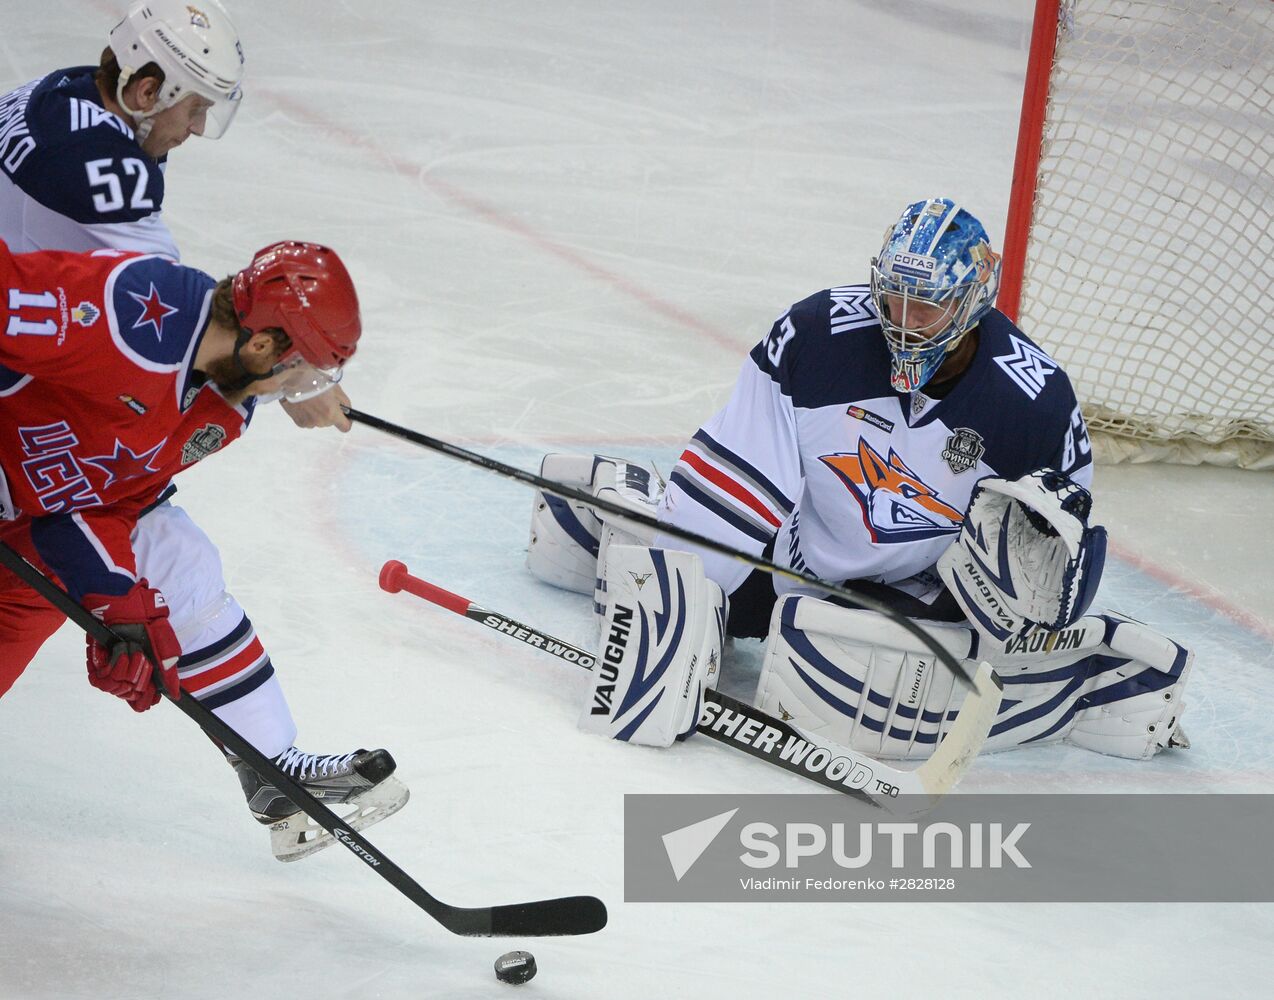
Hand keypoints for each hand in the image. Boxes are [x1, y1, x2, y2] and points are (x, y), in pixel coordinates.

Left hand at [83, 581, 181, 711]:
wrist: (126, 608)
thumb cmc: (148, 625)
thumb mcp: (166, 650)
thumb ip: (169, 674)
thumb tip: (175, 695)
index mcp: (144, 674)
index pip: (141, 702)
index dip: (144, 700)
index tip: (147, 694)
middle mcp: (127, 675)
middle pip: (129, 695)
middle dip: (138, 676)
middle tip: (141, 656)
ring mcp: (111, 670)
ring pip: (115, 688)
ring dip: (125, 668)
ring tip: (129, 650)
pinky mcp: (97, 664)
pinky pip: (100, 680)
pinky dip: (111, 666)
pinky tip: (117, 653)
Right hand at [280, 384, 351, 431]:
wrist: (291, 379)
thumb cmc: (315, 380)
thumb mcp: (335, 388)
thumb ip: (344, 402)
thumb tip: (346, 410)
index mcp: (332, 413)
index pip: (345, 427)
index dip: (346, 421)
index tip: (344, 416)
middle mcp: (321, 422)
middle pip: (330, 422)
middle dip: (329, 413)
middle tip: (323, 399)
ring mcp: (309, 423)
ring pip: (319, 421)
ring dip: (318, 414)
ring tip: (311, 399)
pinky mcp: (299, 423)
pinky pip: (308, 421)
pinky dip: (307, 414)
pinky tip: (304, 403)